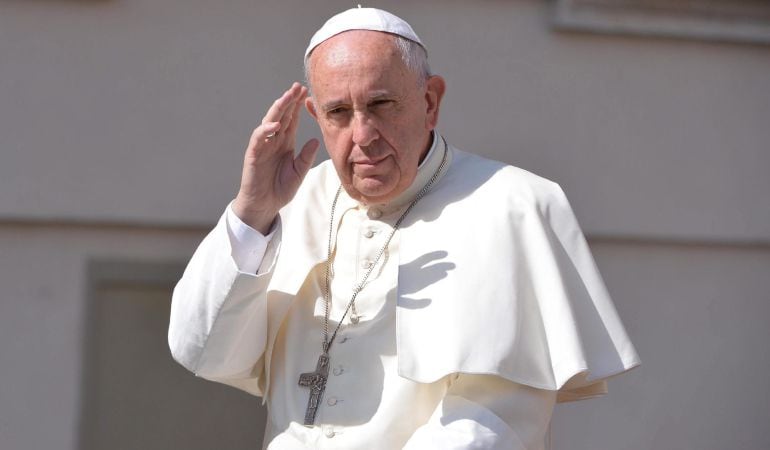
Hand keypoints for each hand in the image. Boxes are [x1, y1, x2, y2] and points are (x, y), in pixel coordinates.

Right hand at [233, 82, 319, 233]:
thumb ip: (306, 157)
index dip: (298, 106)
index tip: (306, 93)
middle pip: (281, 116)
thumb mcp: (299, 172)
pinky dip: (265, 130)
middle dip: (289, 101)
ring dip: (277, 109)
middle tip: (297, 86)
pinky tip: (275, 124)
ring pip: (269, 122)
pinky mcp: (253, 155)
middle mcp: (273, 140)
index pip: (292, 120)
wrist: (265, 206)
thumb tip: (315, 140)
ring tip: (287, 97)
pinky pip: (258, 139)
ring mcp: (262, 146)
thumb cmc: (280, 189)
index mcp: (285, 143)